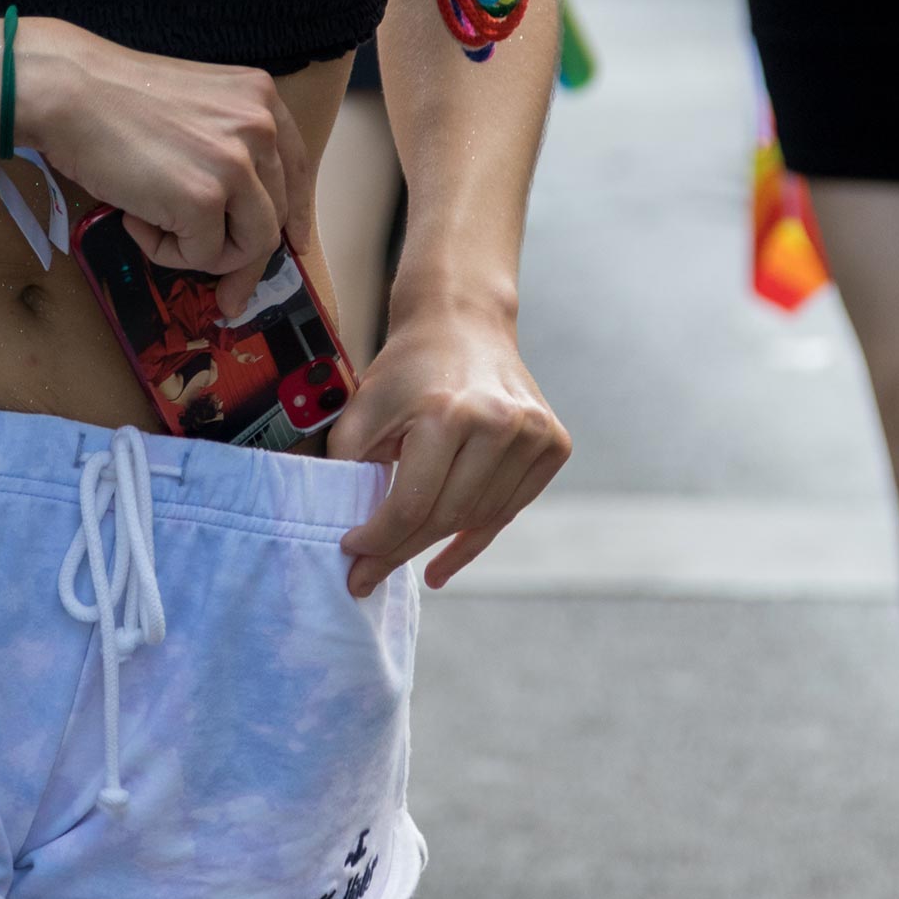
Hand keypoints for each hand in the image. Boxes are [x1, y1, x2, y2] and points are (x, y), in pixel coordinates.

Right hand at [23, 20, 312, 317]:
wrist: (68, 92)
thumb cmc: (112, 99)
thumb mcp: (194, 106)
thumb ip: (227, 145)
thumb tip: (240, 218)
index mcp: (259, 97)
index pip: (297, 168)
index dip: (296, 212)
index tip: (293, 242)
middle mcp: (260, 126)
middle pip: (275, 215)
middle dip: (247, 259)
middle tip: (228, 294)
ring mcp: (235, 163)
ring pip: (251, 244)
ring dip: (204, 252)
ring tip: (154, 224)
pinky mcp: (204, 199)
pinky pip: (202, 255)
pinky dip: (165, 251)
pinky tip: (134, 218)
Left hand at [327, 299, 569, 594]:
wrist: (463, 323)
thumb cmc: (407, 370)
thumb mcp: (363, 408)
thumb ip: (346, 466)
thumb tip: (343, 535)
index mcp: (447, 412)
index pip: (410, 504)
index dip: (377, 539)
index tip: (352, 555)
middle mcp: (499, 423)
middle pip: (445, 516)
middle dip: (400, 551)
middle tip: (368, 575)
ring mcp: (534, 434)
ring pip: (478, 519)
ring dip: (435, 543)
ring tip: (400, 554)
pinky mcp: (555, 444)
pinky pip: (508, 511)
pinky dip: (473, 539)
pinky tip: (442, 564)